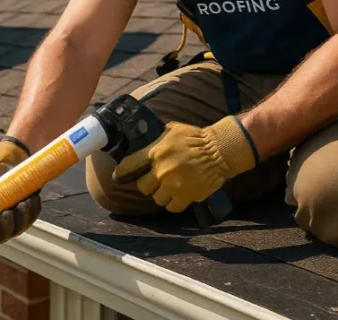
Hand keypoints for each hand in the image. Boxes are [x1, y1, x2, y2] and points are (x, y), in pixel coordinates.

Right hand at [0, 138, 41, 248]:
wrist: (11, 157)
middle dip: (5, 226)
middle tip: (8, 212)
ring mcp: (9, 220)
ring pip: (16, 229)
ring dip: (21, 217)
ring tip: (23, 201)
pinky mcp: (24, 215)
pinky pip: (30, 218)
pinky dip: (31, 209)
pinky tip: (31, 197)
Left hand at [112, 116, 257, 212]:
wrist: (219, 150)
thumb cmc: (197, 137)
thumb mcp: (173, 130)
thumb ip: (159, 139)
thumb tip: (150, 142)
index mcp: (155, 152)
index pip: (130, 165)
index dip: (122, 172)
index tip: (118, 176)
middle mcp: (161, 170)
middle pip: (143, 187)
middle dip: (148, 185)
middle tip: (156, 182)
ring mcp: (173, 185)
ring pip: (157, 199)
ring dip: (162, 195)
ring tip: (170, 189)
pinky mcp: (186, 196)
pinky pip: (172, 207)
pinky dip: (174, 203)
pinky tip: (178, 196)